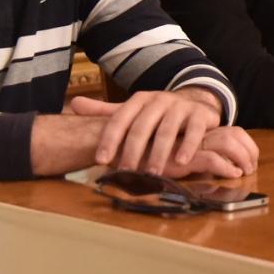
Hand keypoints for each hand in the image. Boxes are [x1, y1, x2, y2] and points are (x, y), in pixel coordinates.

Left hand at [71, 87, 222, 175]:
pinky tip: (181, 162)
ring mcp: (181, 106)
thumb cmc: (158, 115)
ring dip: (159, 153)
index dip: (109, 139)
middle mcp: (159, 100)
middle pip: (142, 126)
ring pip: (167, 130)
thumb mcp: (132, 112)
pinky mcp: (201, 114)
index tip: (101, 161)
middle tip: (127, 172)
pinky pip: (194, 131)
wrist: (195, 103)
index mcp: (139, 100)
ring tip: (153, 173)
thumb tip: (73, 105)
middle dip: (133, 151)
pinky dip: (188, 146)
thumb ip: (105, 112)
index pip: (119, 119)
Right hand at [156, 127, 259, 179]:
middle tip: (252, 167)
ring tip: (244, 171)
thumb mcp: (185, 154)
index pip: (234, 131)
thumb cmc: (157, 156)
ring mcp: (192, 145)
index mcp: (201, 132)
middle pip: (235, 134)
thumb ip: (202, 155)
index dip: (247, 144)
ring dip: (242, 157)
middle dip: (249, 151)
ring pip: (227, 142)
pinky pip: (211, 159)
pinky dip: (226, 167)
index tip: (252, 160)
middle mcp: (199, 135)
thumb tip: (226, 166)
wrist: (129, 153)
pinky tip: (232, 174)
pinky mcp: (183, 158)